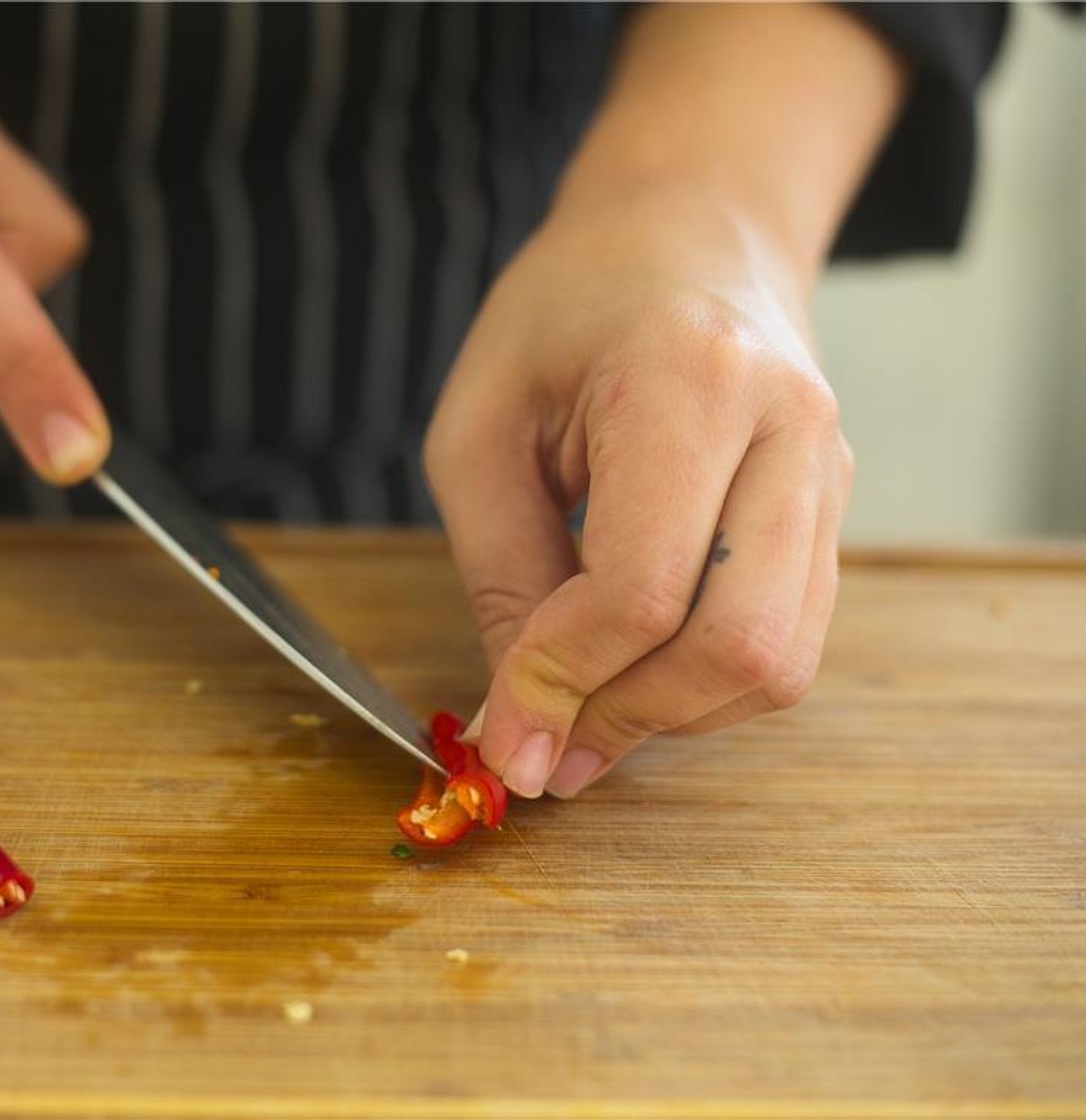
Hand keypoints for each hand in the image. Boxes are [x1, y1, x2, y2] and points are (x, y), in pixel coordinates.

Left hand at [425, 2, 902, 800]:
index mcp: (689, 381)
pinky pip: (791, 641)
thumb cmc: (562, 316)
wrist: (684, 234)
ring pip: (780, 662)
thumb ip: (501, 576)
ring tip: (583, 709)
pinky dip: (709, 685)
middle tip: (548, 745)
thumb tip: (523, 722)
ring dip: (672, 714)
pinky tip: (637, 672)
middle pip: (738, 644)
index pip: (641, 587)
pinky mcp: (834, 510)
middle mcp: (788, 429)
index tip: (505, 735)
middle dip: (630, 717)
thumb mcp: (481, 429)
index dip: (562, 680)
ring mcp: (829, 472)